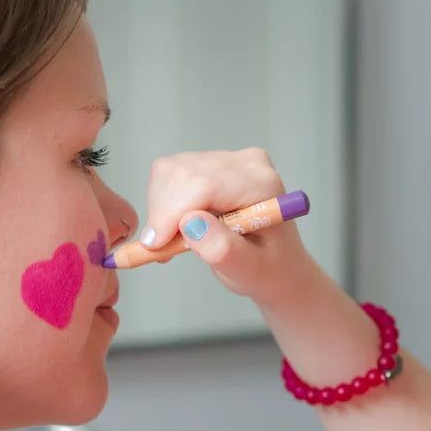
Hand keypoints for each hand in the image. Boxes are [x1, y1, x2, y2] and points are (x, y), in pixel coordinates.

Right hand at [140, 148, 315, 307]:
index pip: (205, 185)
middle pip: (182, 173)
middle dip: (162, 213)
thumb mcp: (248, 270)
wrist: (276, 263)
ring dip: (160, 210)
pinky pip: (168, 174)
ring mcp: (227, 159)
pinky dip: (162, 204)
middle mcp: (246, 164)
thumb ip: (222, 249)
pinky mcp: (209, 162)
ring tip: (174, 242)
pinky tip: (177, 227)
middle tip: (162, 250)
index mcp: (262, 186)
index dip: (172, 212)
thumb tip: (190, 223)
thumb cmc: (266, 269)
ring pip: (169, 171)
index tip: (155, 245)